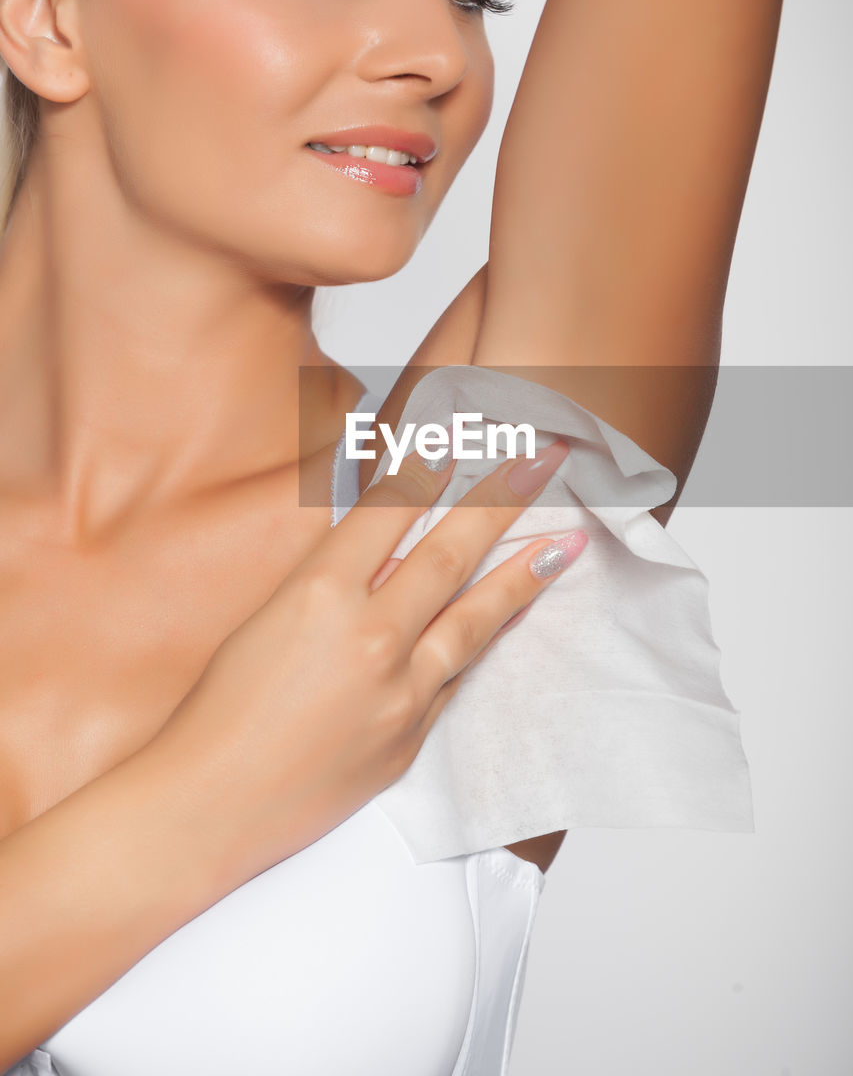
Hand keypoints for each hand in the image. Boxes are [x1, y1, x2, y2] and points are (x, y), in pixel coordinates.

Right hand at [156, 437, 587, 870]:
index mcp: (318, 596)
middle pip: (448, 554)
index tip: (464, 435)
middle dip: (501, 500)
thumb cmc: (219, 712)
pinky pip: (455, 677)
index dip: (429, 468)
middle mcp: (369, 638)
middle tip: (543, 462)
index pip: (388, 512)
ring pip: (475, 619)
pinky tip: (510, 620)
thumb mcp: (264, 620)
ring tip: (564, 544)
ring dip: (523, 576)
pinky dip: (483, 643)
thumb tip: (386, 554)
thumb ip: (329, 585)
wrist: (209, 807)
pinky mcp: (411, 736)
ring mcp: (399, 691)